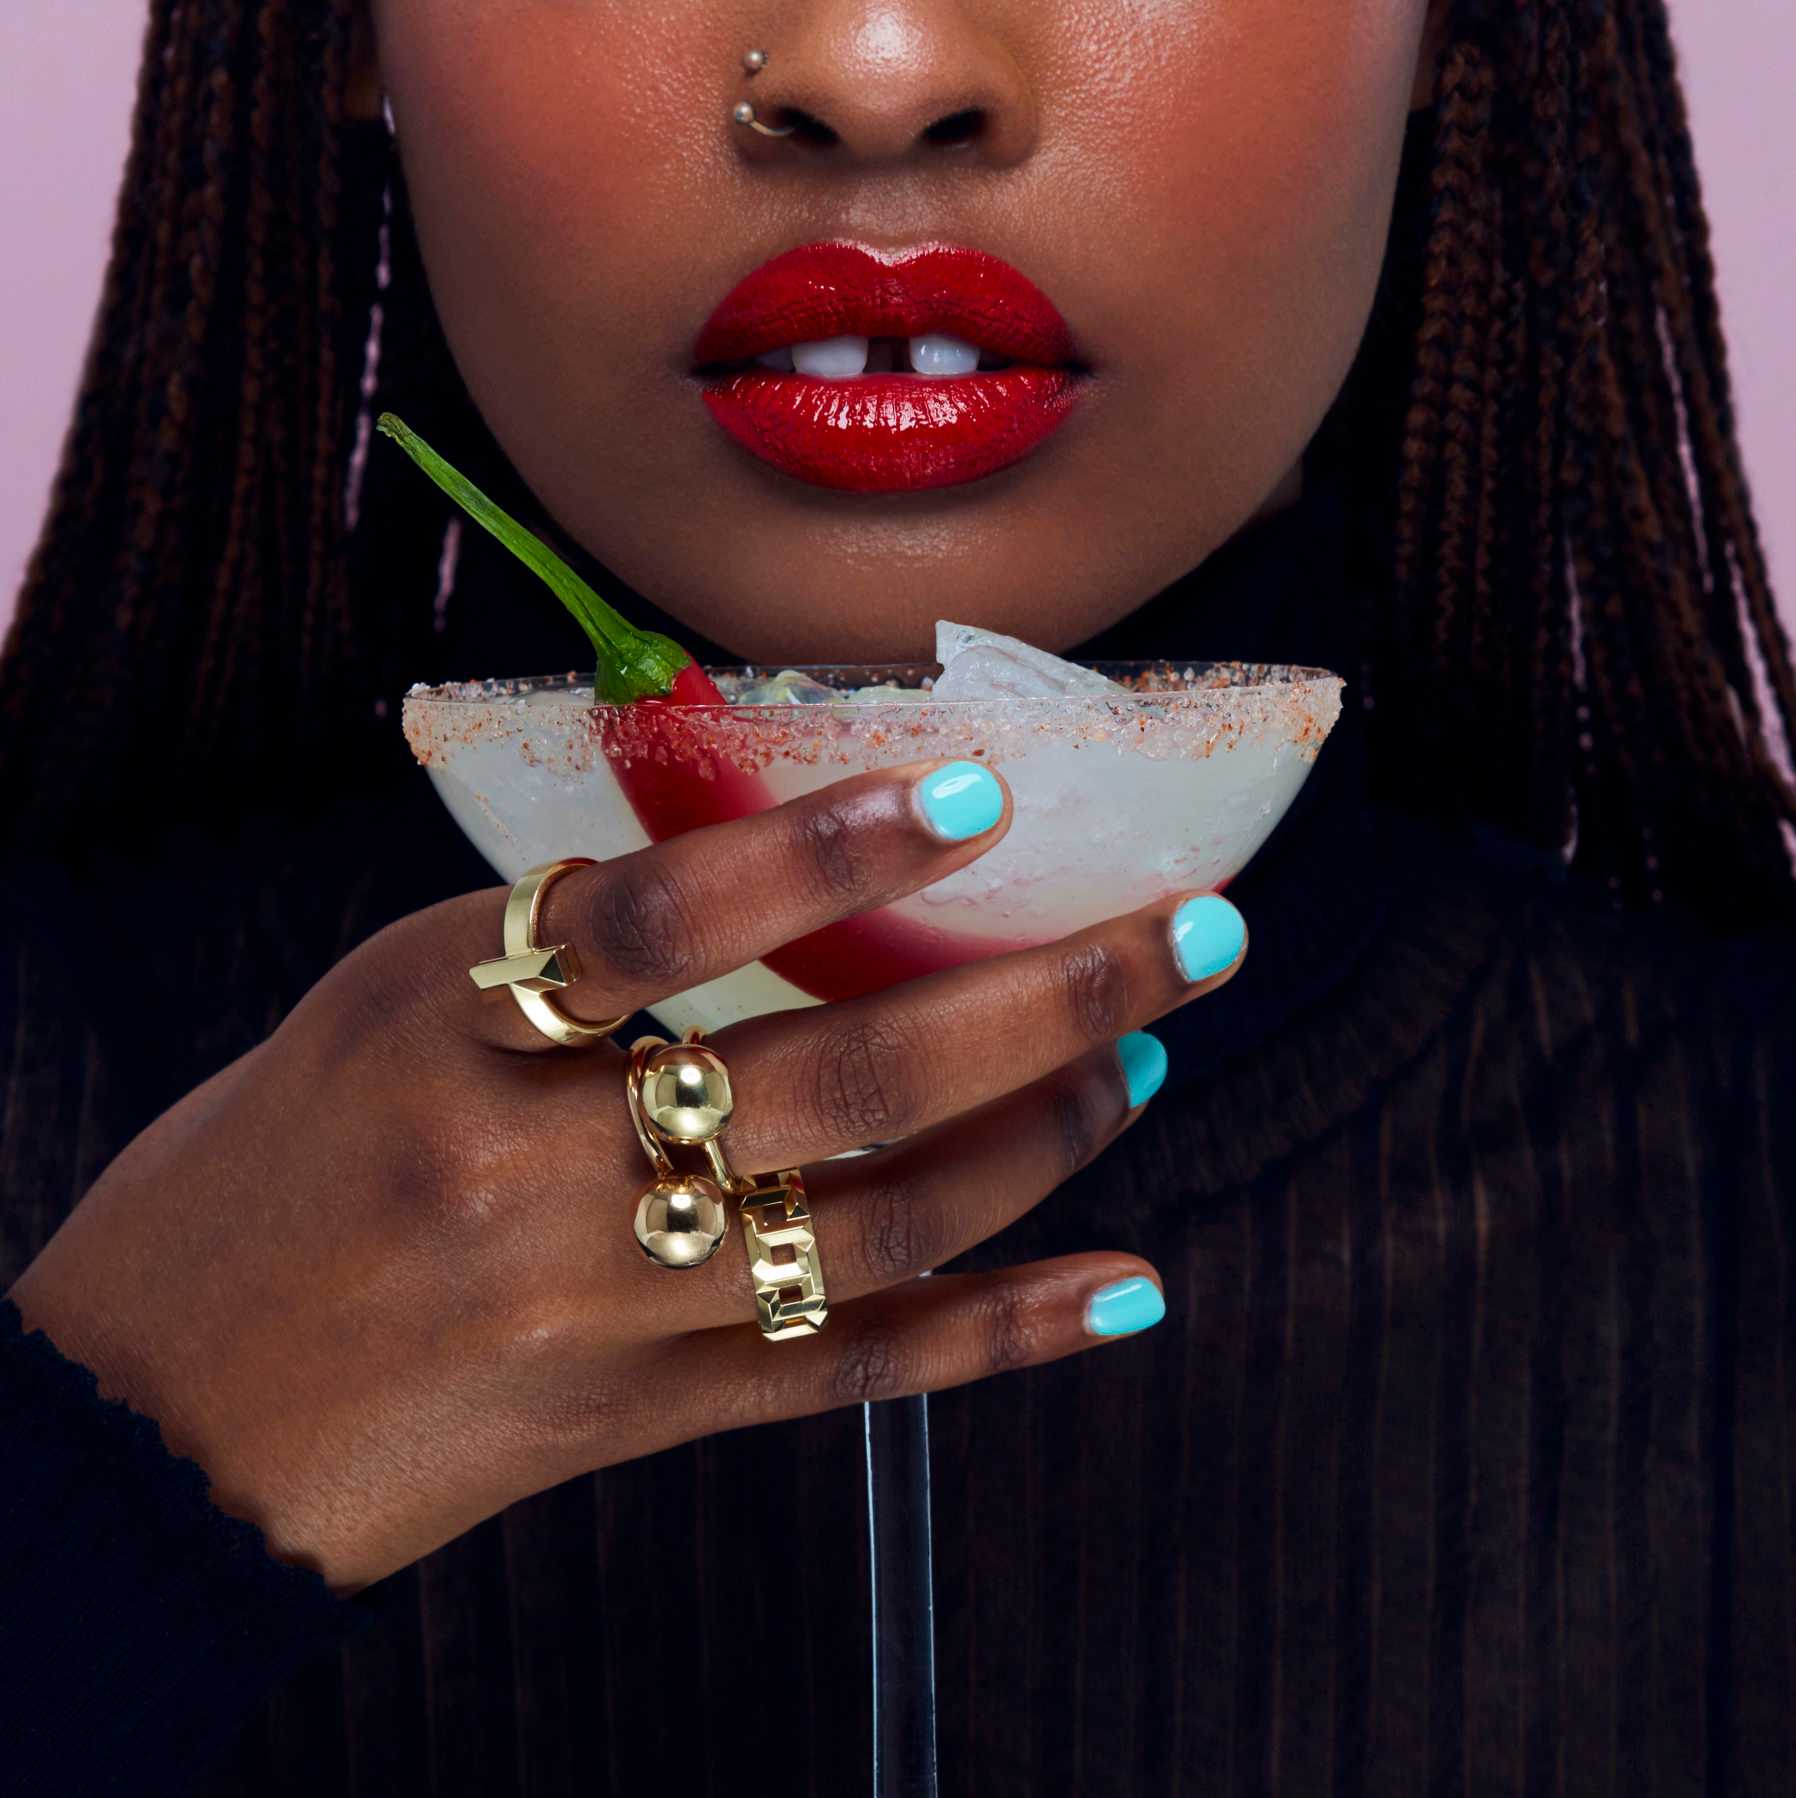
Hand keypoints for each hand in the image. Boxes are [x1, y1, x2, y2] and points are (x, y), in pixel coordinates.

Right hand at [6, 760, 1245, 1596]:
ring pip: (876, 1229)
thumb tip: (772, 855)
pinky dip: (1006, 1336)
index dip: (826, 852)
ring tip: (1137, 1058)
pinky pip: (852, 1381)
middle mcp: (528, 1185)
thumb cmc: (264, 1167)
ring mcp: (601, 1320)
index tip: (978, 790)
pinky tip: (1130, 1288)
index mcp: (438, 1037)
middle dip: (1043, 1001)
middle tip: (1191, 934)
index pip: (658, 928)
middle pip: (835, 1085)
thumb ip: (556, 943)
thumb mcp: (374, 1000)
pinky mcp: (644, 1422)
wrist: (159, 1416)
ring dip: (1040, 1137)